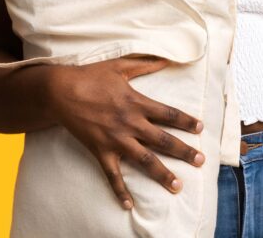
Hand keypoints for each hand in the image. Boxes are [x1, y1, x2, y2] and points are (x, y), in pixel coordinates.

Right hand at [45, 55, 204, 209]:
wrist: (61, 91)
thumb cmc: (90, 76)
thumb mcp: (120, 65)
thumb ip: (145, 64)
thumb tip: (167, 58)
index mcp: (137, 102)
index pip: (168, 114)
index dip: (186, 121)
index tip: (201, 128)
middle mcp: (130, 123)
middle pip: (163, 140)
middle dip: (184, 151)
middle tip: (201, 161)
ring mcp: (115, 139)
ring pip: (144, 160)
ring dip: (162, 174)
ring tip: (177, 185)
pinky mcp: (100, 151)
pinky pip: (112, 175)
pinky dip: (120, 191)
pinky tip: (129, 205)